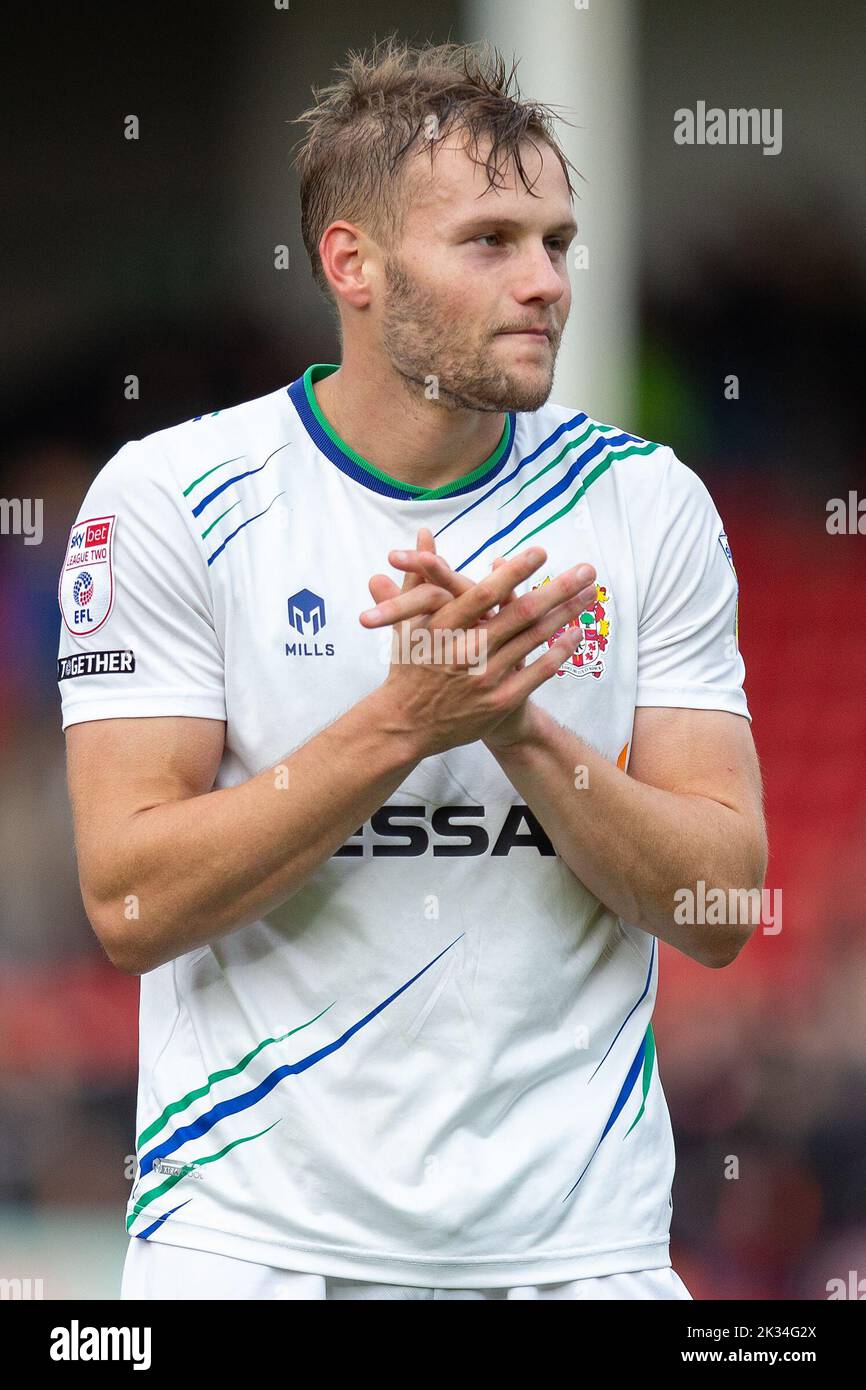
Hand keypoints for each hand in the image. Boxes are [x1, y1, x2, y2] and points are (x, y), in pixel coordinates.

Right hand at [360, 530, 596, 756]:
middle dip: (558, 589)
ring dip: (567, 614)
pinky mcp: (499, 702)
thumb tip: (423, 535)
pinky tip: (576, 633)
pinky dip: (559, 651)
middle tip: (587, 570)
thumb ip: (419, 576)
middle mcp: (466, 652)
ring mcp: (485, 678)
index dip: (514, 572)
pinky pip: (538, 673)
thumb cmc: (408, 667)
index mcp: (443, 628)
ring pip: (534, 639)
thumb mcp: (406, 620)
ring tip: (590, 594)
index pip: (485, 594)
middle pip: (520, 614)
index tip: (541, 552)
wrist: (406, 726)